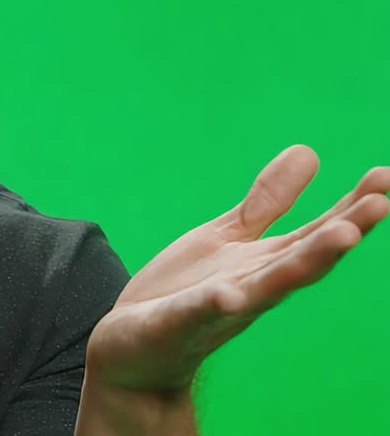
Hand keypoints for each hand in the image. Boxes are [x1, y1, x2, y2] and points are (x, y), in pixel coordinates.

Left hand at [85, 145, 389, 391]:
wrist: (135, 348)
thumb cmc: (185, 289)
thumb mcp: (228, 236)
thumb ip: (267, 202)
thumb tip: (308, 151)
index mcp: (265, 263)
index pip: (316, 233)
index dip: (351, 207)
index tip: (385, 177)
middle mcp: (253, 286)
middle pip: (305, 259)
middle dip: (343, 233)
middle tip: (382, 203)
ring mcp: (220, 307)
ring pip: (268, 286)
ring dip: (305, 263)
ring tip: (343, 234)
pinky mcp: (180, 322)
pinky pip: (201, 312)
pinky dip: (218, 303)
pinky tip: (230, 294)